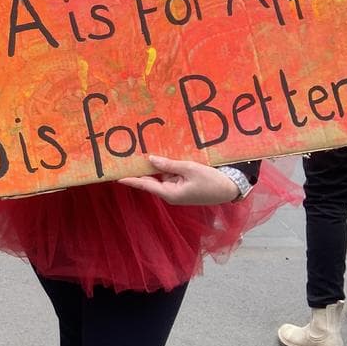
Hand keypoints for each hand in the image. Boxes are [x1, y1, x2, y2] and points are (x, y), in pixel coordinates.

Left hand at [117, 155, 240, 205]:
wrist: (230, 189)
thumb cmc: (211, 180)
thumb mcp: (189, 169)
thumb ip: (168, 164)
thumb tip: (150, 159)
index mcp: (170, 193)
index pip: (145, 185)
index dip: (131, 180)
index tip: (116, 177)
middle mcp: (170, 193)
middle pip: (151, 180)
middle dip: (141, 169)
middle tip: (126, 159)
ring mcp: (176, 189)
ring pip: (161, 175)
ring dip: (155, 166)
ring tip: (142, 151)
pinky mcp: (183, 185)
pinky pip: (170, 174)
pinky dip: (166, 166)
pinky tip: (162, 155)